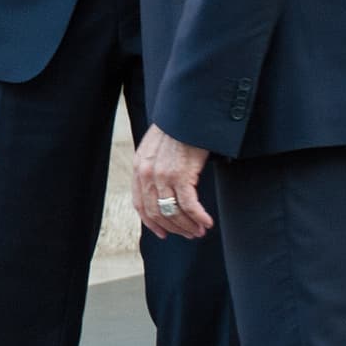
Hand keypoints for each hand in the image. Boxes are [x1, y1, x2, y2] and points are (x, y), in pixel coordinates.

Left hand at [133, 124, 212, 239]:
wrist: (188, 111)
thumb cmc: (178, 128)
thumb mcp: (156, 147)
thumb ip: (154, 167)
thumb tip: (162, 191)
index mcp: (139, 167)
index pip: (140, 205)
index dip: (152, 223)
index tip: (164, 233)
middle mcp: (146, 173)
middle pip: (157, 212)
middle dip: (175, 228)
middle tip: (190, 234)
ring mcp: (162, 175)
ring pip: (173, 212)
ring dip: (188, 226)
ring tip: (200, 230)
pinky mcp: (181, 175)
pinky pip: (189, 205)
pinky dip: (198, 217)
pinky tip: (207, 222)